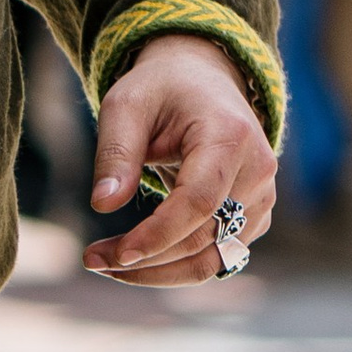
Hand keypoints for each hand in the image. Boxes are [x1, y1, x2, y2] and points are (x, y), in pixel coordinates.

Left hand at [83, 31, 277, 282]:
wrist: (201, 80)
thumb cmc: (160, 90)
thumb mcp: (126, 106)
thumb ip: (116, 153)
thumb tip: (102, 204)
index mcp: (230, 136)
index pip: (198, 201)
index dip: (158, 235)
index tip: (115, 254)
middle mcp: (256, 172)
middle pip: (205, 238)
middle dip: (146, 259)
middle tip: (91, 259)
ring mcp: (260, 199)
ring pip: (213, 258)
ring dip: (159, 270)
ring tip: (105, 262)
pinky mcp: (253, 217)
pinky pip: (217, 256)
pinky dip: (175, 264)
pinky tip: (134, 257)